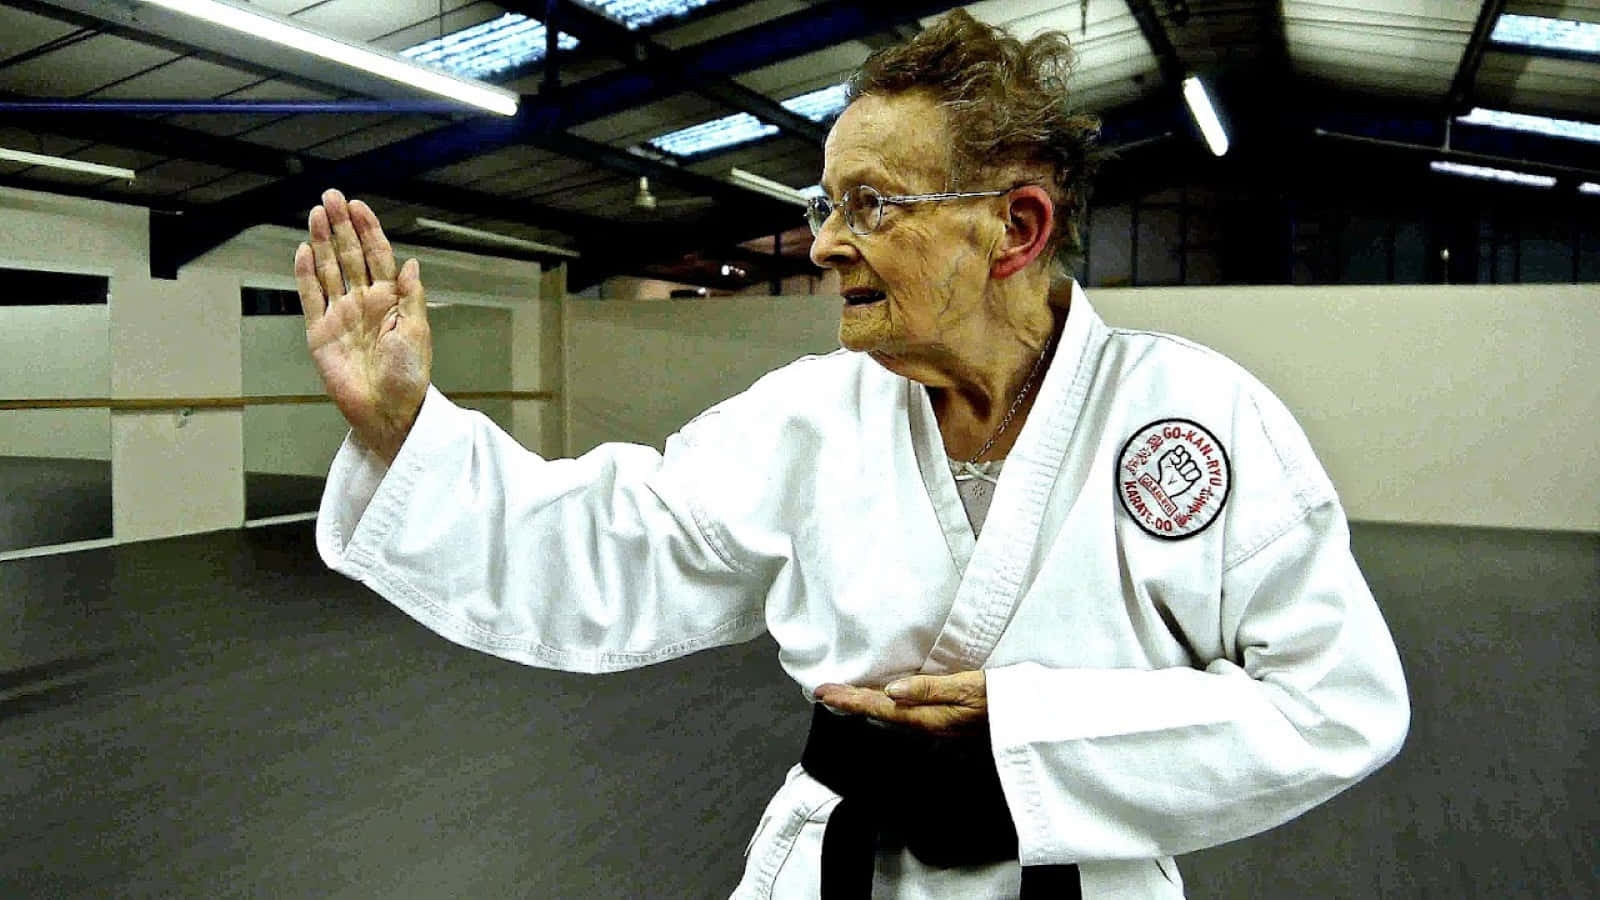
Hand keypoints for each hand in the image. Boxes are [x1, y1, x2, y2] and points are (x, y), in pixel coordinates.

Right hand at [295, 189, 430, 463]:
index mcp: (390, 300)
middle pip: (350, 256)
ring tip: (317, 213)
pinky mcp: (320, 333)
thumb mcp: (417, 331)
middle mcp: (363, 303)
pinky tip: (304, 250)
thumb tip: (412, 262)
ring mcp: (340, 315)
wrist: (387, 410)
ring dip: (323, 241)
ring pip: (329, 270)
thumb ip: (411, 296)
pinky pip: (310, 298)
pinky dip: (305, 275)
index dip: (369, 230)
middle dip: (342, 226)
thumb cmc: (409, 375)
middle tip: (331, 197)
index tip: (359, 205)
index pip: (378, 257)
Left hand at [813, 671, 987, 736]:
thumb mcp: (969, 688)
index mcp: (927, 715)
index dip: (850, 699)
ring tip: (844, 696)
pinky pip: (906, 714)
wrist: (1031, 720)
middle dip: (851, 701)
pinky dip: (887, 705)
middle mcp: (927, 723)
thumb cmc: (1003, 699)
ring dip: (865, 704)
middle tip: (823, 691)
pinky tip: (884, 699)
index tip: (822, 691)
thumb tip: (891, 689)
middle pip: (880, 712)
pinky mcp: (946, 721)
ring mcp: (936, 725)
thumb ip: (931, 689)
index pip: (879, 706)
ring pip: (891, 714)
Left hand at [1157, 445, 1200, 498]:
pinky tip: (1185, 478)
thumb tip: (1178, 456)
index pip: (1181, 449)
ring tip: (1180, 473)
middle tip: (1176, 467)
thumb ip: (1169, 455)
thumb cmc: (1163, 475)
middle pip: (1187, 455)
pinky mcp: (1192, 477)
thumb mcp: (1163, 463)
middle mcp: (1182, 462)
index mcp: (1175, 457)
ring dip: (1185, 469)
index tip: (1175, 457)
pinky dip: (1191, 475)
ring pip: (1192, 463)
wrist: (1165, 488)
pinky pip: (1198, 472)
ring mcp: (1188, 469)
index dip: (1179, 451)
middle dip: (1181, 460)